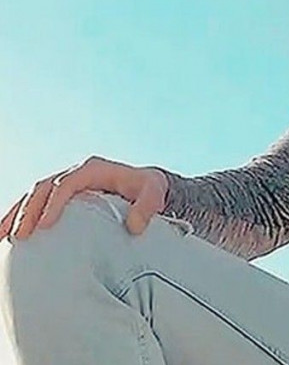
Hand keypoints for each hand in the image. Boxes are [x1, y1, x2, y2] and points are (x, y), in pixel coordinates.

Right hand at [0, 156, 169, 240]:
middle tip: (20, 236)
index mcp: (93, 170)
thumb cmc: (148, 188)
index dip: (54, 203)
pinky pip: (35, 204)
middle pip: (43, 189)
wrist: (146, 186)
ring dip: (16, 214)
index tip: (44, 226)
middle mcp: (75, 174)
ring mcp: (66, 184)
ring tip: (3, 237)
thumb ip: (147, 206)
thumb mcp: (154, 192)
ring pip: (32, 195)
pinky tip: (7, 235)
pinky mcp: (61, 197)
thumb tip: (135, 226)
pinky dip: (19, 217)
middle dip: (28, 211)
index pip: (66, 184)